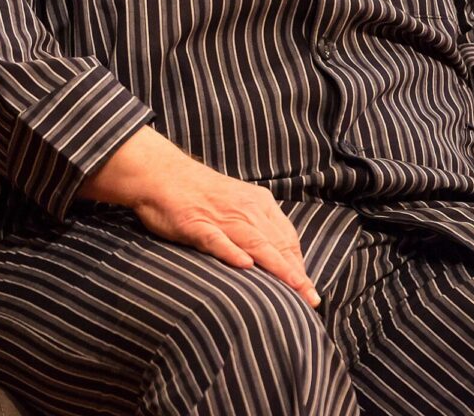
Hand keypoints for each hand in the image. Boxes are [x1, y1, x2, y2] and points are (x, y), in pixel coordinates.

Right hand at [80, 127, 319, 306]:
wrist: (161, 173)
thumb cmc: (199, 193)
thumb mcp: (236, 202)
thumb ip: (256, 225)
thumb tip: (276, 255)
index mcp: (258, 203)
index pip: (286, 238)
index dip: (298, 264)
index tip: (308, 289)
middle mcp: (245, 209)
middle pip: (277, 244)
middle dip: (296, 273)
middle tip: (312, 299)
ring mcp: (220, 217)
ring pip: (256, 244)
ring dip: (277, 267)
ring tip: (294, 288)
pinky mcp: (196, 225)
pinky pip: (217, 240)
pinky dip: (232, 252)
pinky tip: (245, 265)